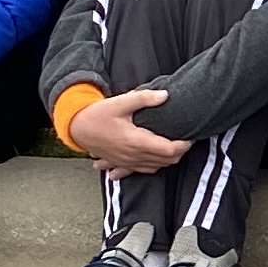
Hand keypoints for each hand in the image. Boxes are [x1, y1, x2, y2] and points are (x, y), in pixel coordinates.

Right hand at [64, 85, 185, 172]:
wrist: (76, 128)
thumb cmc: (97, 115)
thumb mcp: (120, 103)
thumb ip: (144, 99)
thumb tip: (165, 95)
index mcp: (136, 141)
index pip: (169, 150)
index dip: (185, 144)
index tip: (191, 135)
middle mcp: (133, 156)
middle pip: (167, 161)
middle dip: (180, 151)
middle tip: (186, 138)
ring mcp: (127, 163)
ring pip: (157, 167)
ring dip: (169, 159)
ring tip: (176, 145)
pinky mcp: (121, 164)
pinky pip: (142, 171)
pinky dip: (154, 166)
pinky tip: (156, 160)